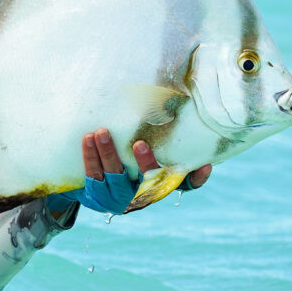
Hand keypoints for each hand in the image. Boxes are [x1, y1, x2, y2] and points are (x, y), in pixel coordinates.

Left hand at [48, 128, 211, 215]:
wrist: (96, 184)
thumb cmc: (130, 156)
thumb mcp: (148, 148)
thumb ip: (162, 132)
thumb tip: (175, 96)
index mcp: (161, 182)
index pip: (186, 184)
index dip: (196, 178)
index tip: (204, 165)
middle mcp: (143, 191)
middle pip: (148, 180)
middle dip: (144, 162)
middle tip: (139, 143)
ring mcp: (120, 194)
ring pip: (115, 174)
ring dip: (108, 153)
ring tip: (102, 132)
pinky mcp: (98, 192)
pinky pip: (93, 173)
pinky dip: (90, 156)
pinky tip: (88, 138)